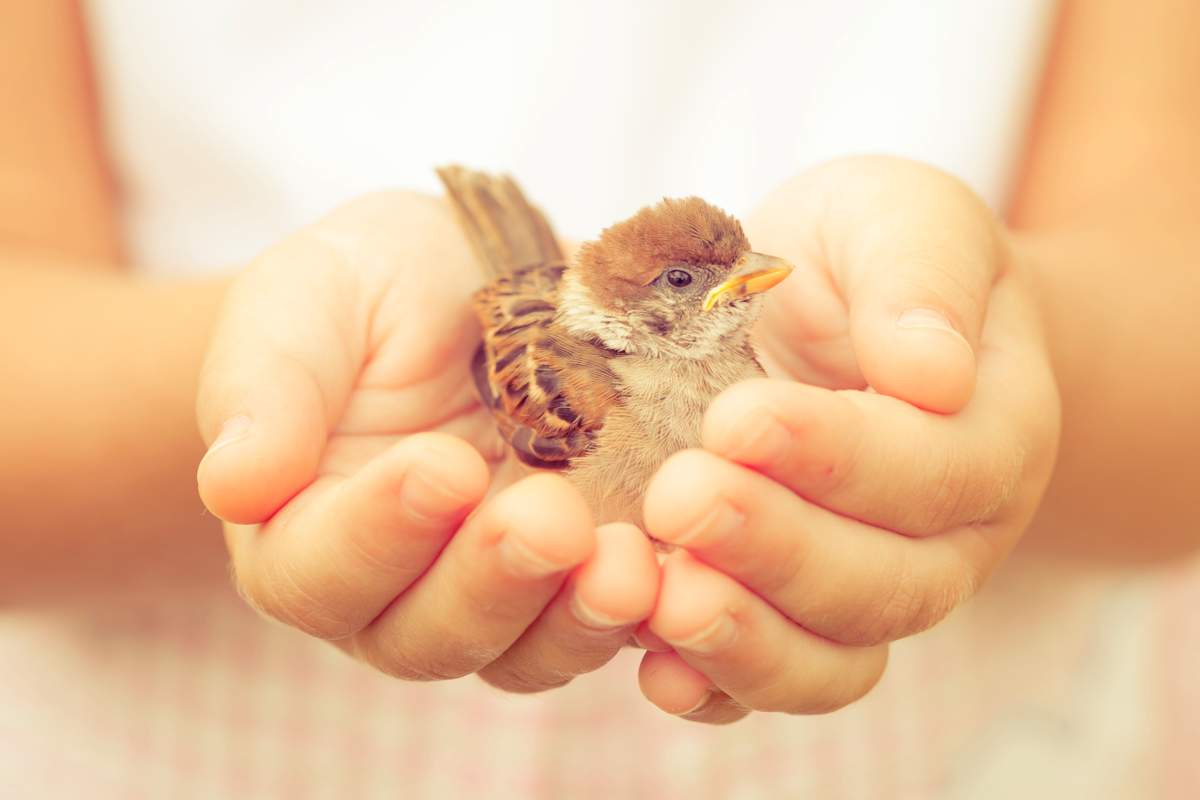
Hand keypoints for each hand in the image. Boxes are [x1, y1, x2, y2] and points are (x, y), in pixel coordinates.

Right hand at [196, 192, 657, 690]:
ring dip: (576, 616)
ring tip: (628, 562)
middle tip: (549, 519)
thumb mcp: (310, 297)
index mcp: (304, 528)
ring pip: (526, 652)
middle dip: (490, 584)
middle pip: (425, 636)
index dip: (376, 534)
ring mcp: (500, 589)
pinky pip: (615, 622)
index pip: (317, 570)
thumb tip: (232, 484)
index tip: (439, 466)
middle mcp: (398, 585)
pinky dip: (650, 608)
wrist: (481, 279)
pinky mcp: (585, 573)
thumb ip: (267, 383)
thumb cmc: (375, 285)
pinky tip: (685, 566)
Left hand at [636, 157, 1060, 722]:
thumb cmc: (871, 259)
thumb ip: (922, 277)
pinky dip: (715, 687)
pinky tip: (653, 668)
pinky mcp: (791, 617)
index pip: (933, 469)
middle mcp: (942, 539)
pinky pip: (771, 679)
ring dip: (746, 641)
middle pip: (884, 584)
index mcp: (988, 435)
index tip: (736, 417)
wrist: (838, 313)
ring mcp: (867, 591)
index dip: (837, 456)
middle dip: (778, 549)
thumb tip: (932, 372)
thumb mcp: (903, 220)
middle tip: (679, 499)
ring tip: (661, 602)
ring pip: (831, 657)